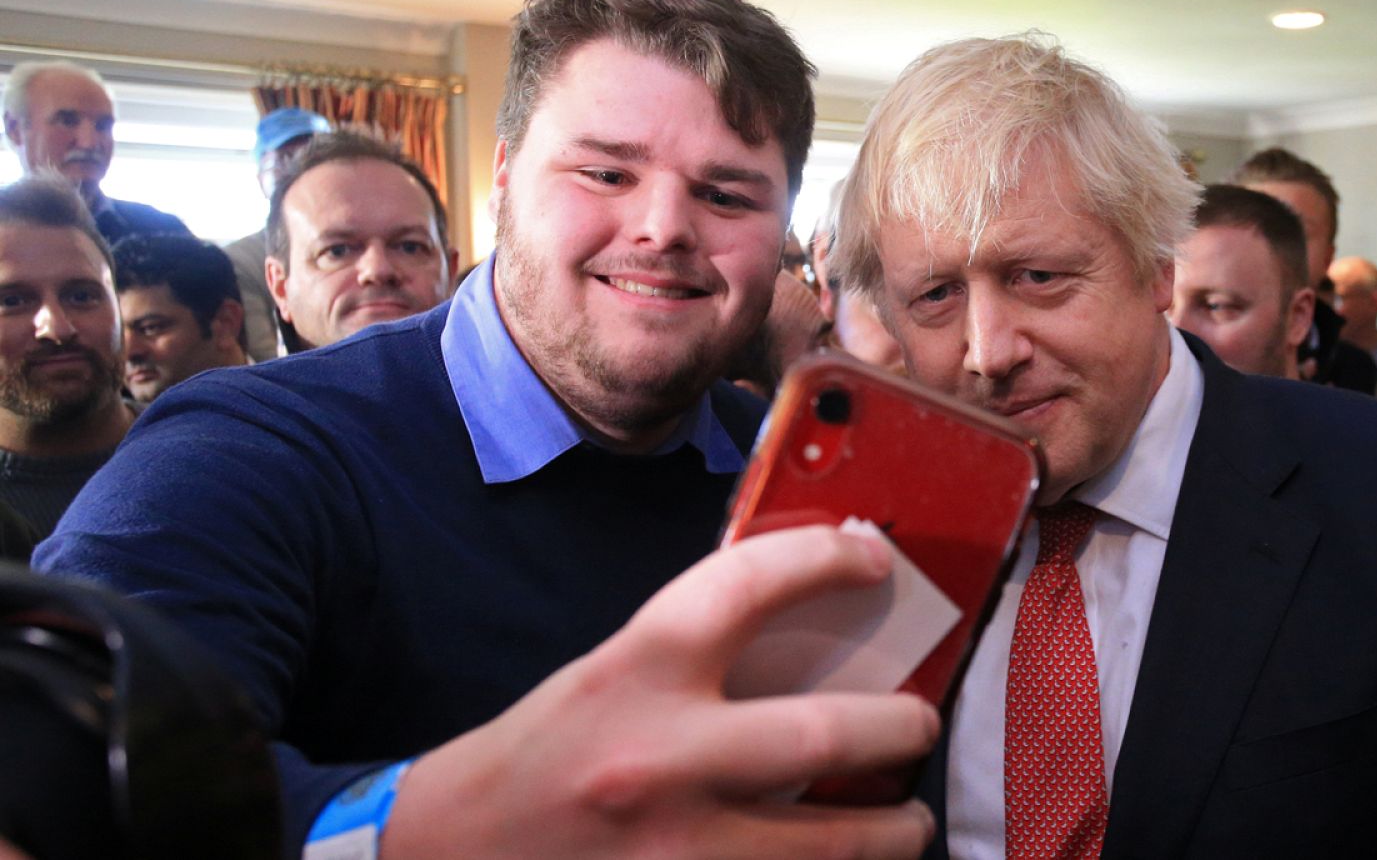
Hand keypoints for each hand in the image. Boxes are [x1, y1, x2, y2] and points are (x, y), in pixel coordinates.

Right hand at [382, 526, 941, 858]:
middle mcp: (657, 761)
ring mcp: (674, 854)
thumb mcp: (607, 677)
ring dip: (892, 831)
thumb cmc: (539, 757)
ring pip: (832, 845)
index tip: (872, 557)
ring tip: (907, 819)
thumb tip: (811, 632)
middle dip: (900, 728)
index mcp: (631, 674)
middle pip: (823, 736)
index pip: (745, 585)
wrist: (447, 855)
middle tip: (919, 721)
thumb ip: (698, 658)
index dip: (823, 559)